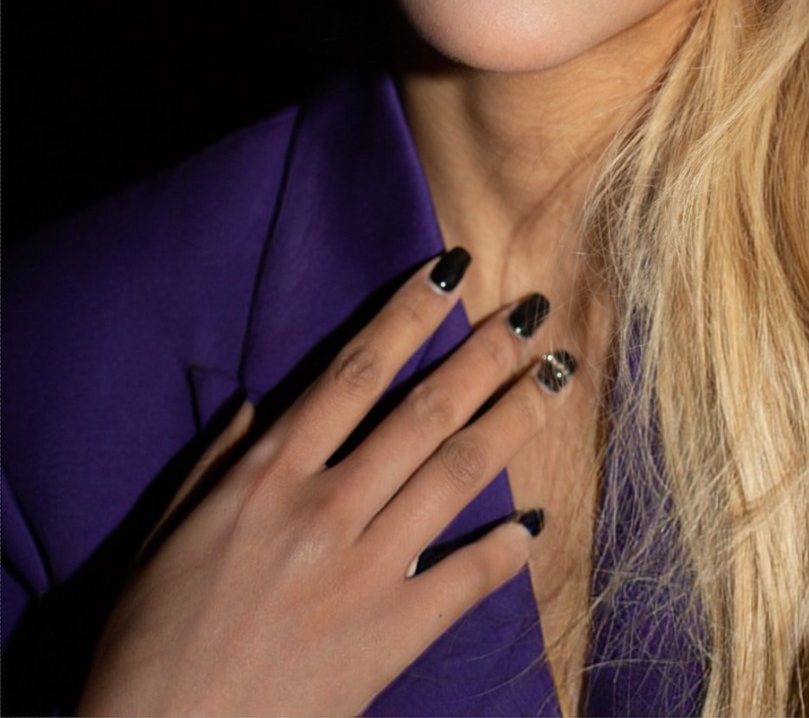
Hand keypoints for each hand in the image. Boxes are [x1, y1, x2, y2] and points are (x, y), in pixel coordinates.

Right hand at [76, 252, 568, 716]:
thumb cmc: (148, 641)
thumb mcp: (167, 531)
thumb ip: (217, 462)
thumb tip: (255, 406)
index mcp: (268, 475)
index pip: (355, 371)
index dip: (409, 314)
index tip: (451, 271)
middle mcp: (324, 509)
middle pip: (423, 411)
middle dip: (485, 355)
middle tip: (532, 313)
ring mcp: (363, 572)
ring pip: (456, 475)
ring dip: (513, 419)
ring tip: (557, 381)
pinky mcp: (389, 638)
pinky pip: (464, 582)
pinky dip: (504, 550)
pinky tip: (536, 523)